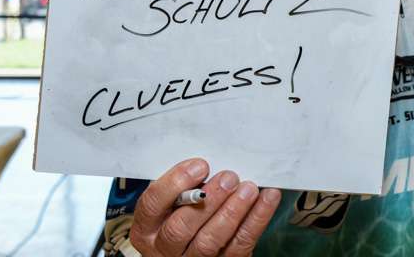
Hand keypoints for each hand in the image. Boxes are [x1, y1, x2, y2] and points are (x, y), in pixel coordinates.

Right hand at [130, 158, 281, 255]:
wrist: (195, 249)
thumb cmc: (185, 213)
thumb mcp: (174, 201)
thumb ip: (183, 187)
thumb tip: (207, 164)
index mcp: (147, 228)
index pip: (151, 204)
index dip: (175, 183)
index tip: (200, 165)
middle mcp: (164, 248)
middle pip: (180, 227)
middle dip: (208, 199)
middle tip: (229, 177)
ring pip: (209, 241)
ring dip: (232, 211)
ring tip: (248, 188)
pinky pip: (239, 245)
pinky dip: (256, 220)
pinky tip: (267, 199)